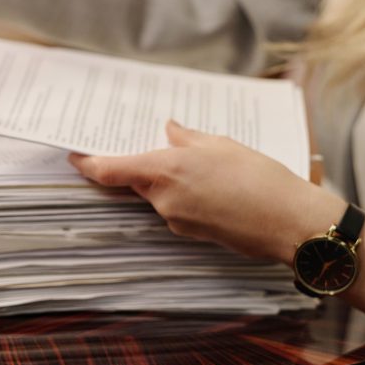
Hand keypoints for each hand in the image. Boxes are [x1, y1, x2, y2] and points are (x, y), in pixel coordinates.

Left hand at [68, 121, 344, 263]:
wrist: (289, 222)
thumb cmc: (259, 178)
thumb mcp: (221, 145)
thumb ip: (187, 138)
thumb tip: (169, 131)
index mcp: (165, 170)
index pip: (111, 170)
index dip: (89, 164)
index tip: (75, 157)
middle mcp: (163, 199)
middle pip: (136, 181)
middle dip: (143, 165)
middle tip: (159, 147)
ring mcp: (176, 220)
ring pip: (160, 195)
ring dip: (171, 180)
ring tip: (205, 164)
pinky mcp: (193, 233)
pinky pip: (179, 208)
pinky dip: (187, 195)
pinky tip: (215, 184)